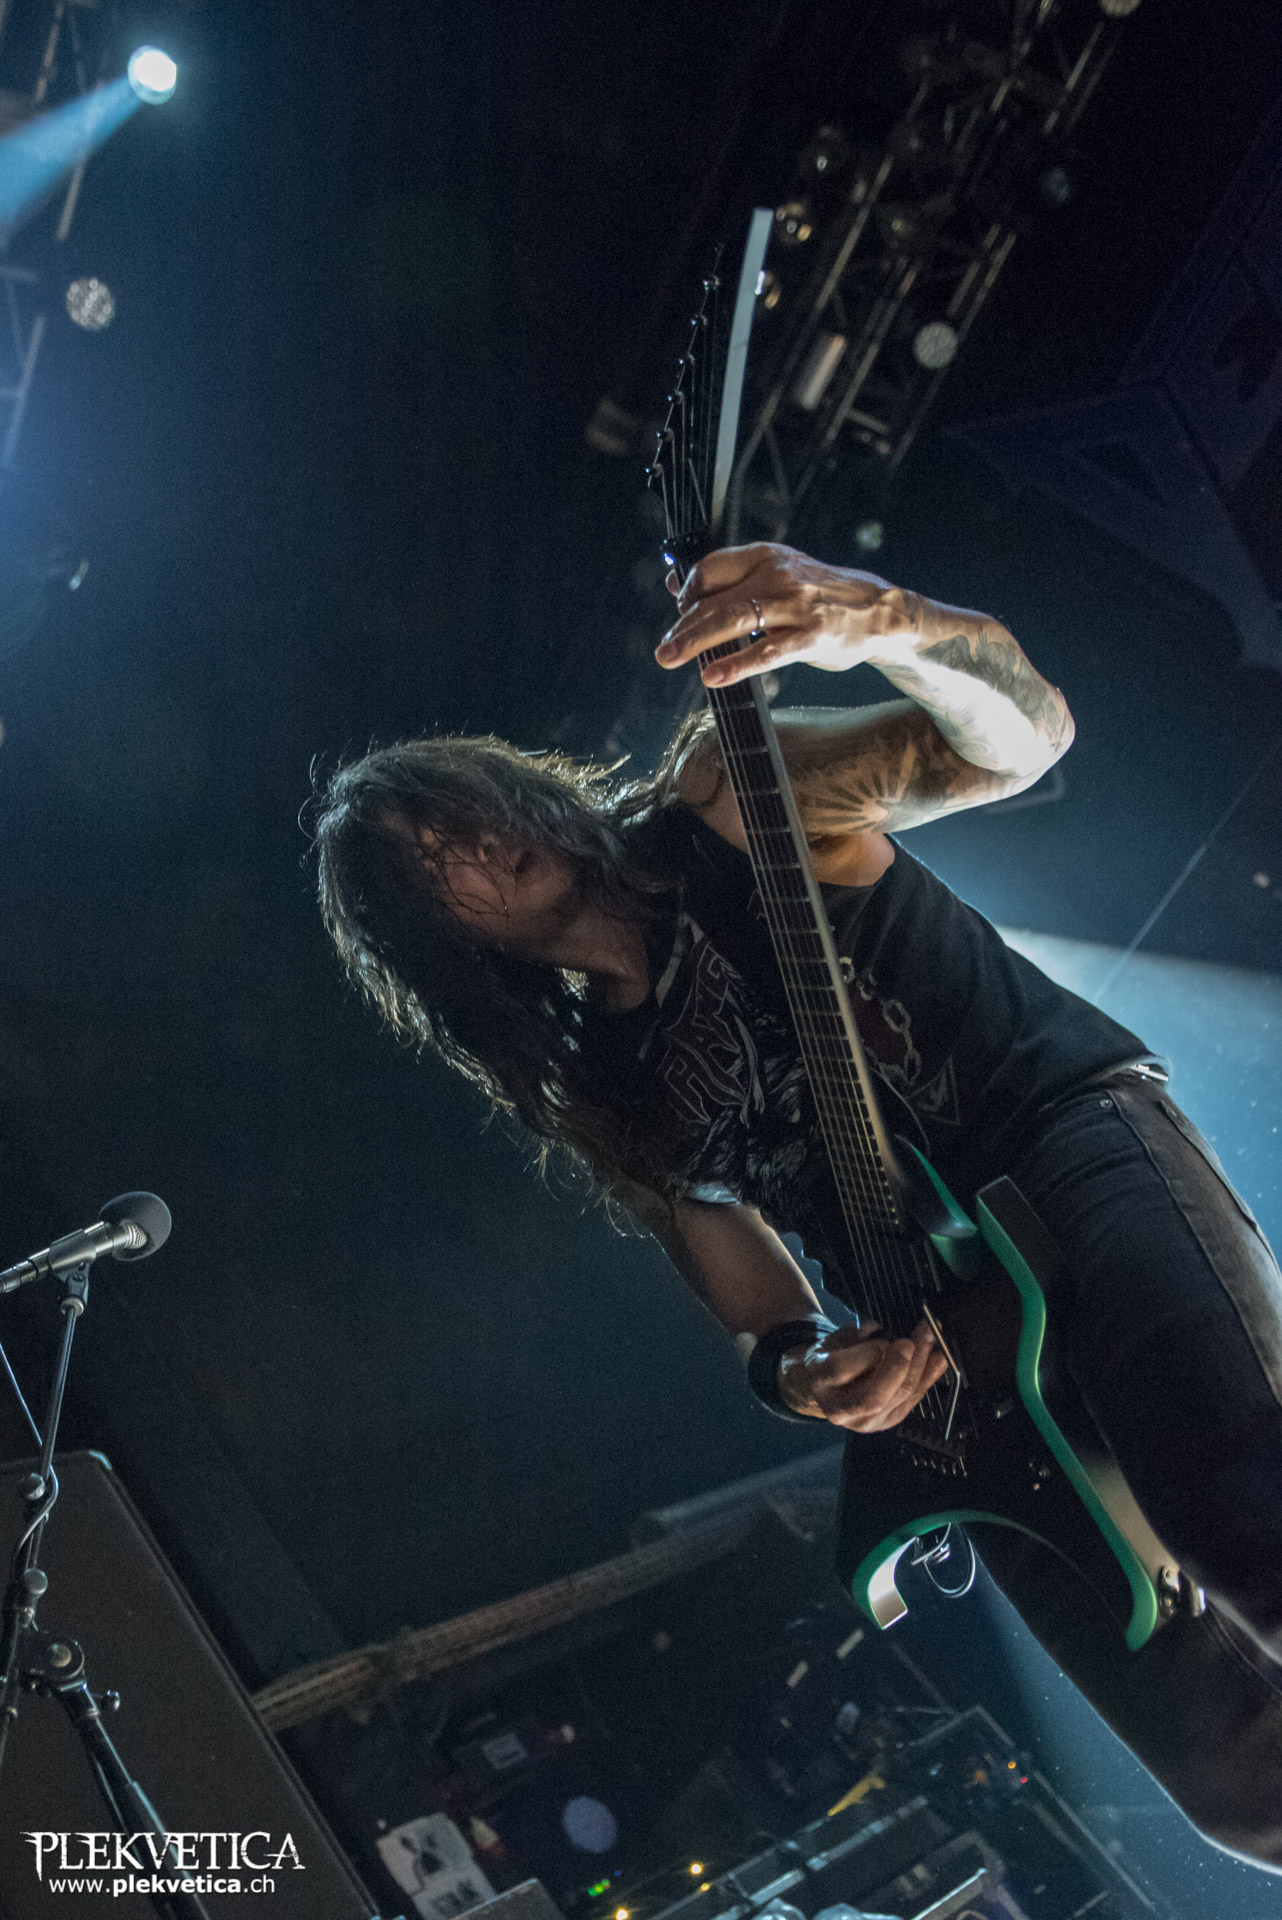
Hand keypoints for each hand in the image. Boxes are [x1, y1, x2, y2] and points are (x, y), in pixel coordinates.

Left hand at [655, 542, 922, 686]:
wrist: (879, 610)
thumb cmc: (819, 595)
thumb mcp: (775, 575)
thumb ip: (727, 580)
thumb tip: (674, 583)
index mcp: (764, 555)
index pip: (710, 569)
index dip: (688, 594)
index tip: (680, 616)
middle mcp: (776, 574)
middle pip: (715, 598)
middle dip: (683, 626)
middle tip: (663, 650)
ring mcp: (795, 605)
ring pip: (734, 621)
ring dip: (696, 641)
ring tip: (670, 658)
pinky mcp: (811, 636)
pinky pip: (766, 652)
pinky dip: (737, 664)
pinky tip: (713, 676)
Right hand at [777, 1321, 947, 1432]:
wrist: (826, 1390)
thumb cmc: (830, 1358)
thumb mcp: (834, 1339)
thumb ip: (854, 1334)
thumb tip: (876, 1328)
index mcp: (821, 1381)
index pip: (843, 1370)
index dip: (870, 1354)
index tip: (889, 1339)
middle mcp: (840, 1409)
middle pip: (875, 1395)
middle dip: (900, 1366)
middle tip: (914, 1341)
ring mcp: (864, 1422)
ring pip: (899, 1397)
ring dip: (921, 1367)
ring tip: (931, 1341)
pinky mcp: (885, 1424)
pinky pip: (912, 1401)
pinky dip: (928, 1379)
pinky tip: (938, 1360)